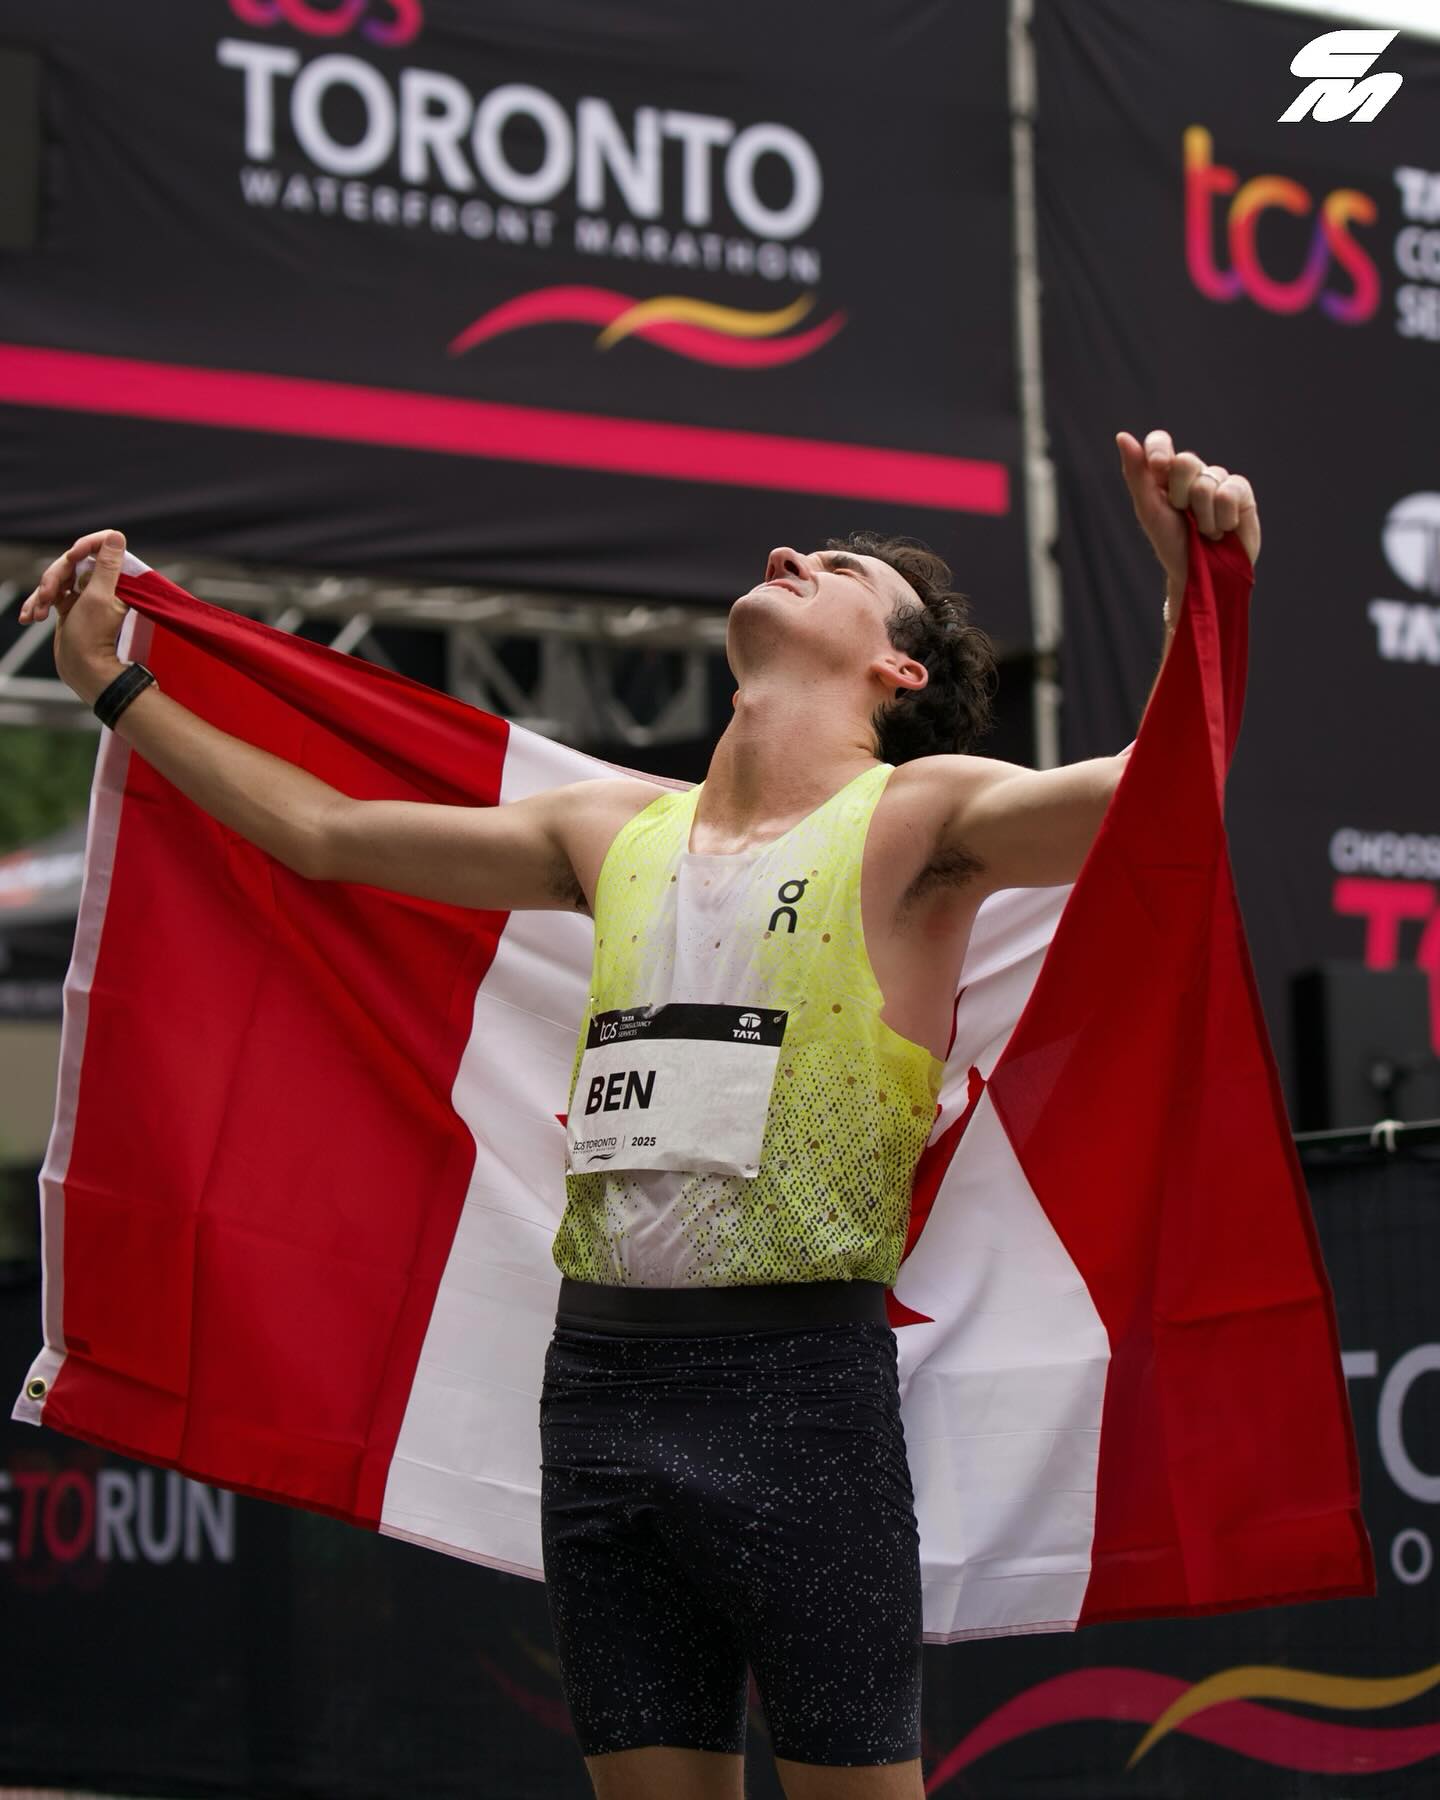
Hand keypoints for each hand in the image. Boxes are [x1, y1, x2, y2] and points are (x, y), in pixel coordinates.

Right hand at [18, 529, 131, 703]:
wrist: (82, 669)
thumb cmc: (91, 636)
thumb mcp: (99, 596)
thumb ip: (107, 566)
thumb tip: (116, 536)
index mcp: (115, 580)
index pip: (100, 546)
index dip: (85, 546)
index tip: (73, 555)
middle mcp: (101, 584)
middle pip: (71, 562)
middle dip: (54, 577)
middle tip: (47, 596)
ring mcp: (83, 595)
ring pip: (56, 578)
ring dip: (42, 593)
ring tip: (38, 614)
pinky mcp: (68, 605)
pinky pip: (49, 595)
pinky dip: (37, 605)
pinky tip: (30, 618)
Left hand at [1116, 429, 1260, 594]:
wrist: (1200, 574)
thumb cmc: (1171, 543)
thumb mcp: (1149, 510)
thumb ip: (1137, 474)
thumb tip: (1123, 436)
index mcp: (1165, 474)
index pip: (1160, 441)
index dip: (1160, 449)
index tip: (1159, 465)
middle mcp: (1192, 472)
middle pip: (1185, 461)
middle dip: (1180, 495)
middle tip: (1184, 516)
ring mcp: (1217, 479)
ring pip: (1207, 482)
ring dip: (1202, 516)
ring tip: (1204, 531)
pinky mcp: (1241, 492)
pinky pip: (1229, 492)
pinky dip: (1222, 517)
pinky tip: (1223, 529)